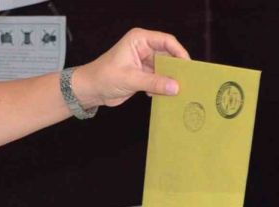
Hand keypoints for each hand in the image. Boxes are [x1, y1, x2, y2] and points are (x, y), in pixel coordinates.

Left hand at [72, 28, 190, 107]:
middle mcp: (144, 48)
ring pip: (165, 69)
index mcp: (139, 40)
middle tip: (186, 81)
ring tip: (177, 91)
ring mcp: (145, 61)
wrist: (91, 89)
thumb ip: (154, 82)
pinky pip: (160, 79)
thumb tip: (175, 86)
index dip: (179, 52)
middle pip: (169, 55)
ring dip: (169, 80)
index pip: (166, 41)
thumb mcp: (130, 79)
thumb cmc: (103, 77)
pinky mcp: (144, 74)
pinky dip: (162, 87)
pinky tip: (160, 95)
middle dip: (176, 68)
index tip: (187, 66)